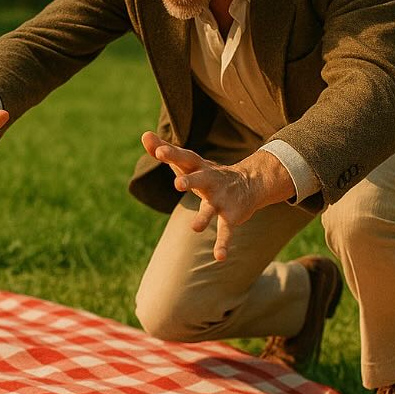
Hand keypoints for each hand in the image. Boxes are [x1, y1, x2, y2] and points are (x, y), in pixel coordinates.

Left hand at [141, 131, 293, 261]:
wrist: (250, 183)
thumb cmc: (207, 173)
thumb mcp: (188, 162)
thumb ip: (165, 150)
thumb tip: (144, 135)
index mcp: (198, 168)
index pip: (183, 158)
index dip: (171, 154)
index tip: (158, 150)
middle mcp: (210, 181)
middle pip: (200, 179)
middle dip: (190, 181)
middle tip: (177, 183)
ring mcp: (221, 200)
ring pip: (211, 209)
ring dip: (204, 217)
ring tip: (195, 228)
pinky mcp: (230, 217)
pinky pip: (226, 232)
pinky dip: (223, 244)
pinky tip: (219, 257)